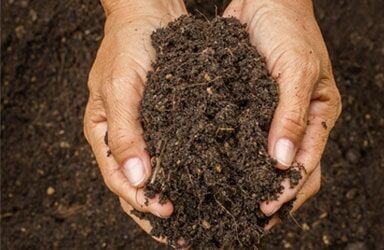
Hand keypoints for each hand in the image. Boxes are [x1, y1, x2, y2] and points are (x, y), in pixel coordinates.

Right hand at [83, 0, 186, 242]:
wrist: (149, 11)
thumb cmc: (128, 44)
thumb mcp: (121, 89)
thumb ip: (125, 135)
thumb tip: (138, 180)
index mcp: (103, 133)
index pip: (119, 180)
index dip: (142, 201)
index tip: (168, 213)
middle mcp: (124, 137)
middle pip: (137, 185)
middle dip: (157, 211)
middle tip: (183, 234)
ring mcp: (146, 130)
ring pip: (157, 173)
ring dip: (174, 196)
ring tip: (196, 218)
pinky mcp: (166, 120)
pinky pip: (174, 152)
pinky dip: (186, 170)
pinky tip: (204, 182)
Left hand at [223, 0, 340, 216]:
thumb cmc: (290, 28)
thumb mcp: (298, 70)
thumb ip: (293, 115)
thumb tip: (284, 162)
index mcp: (320, 116)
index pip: (309, 166)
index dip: (289, 191)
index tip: (264, 210)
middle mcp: (297, 122)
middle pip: (289, 172)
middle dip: (271, 198)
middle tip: (246, 219)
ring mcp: (272, 117)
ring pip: (264, 161)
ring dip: (251, 184)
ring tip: (229, 205)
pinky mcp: (249, 108)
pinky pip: (244, 140)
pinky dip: (234, 158)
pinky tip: (216, 171)